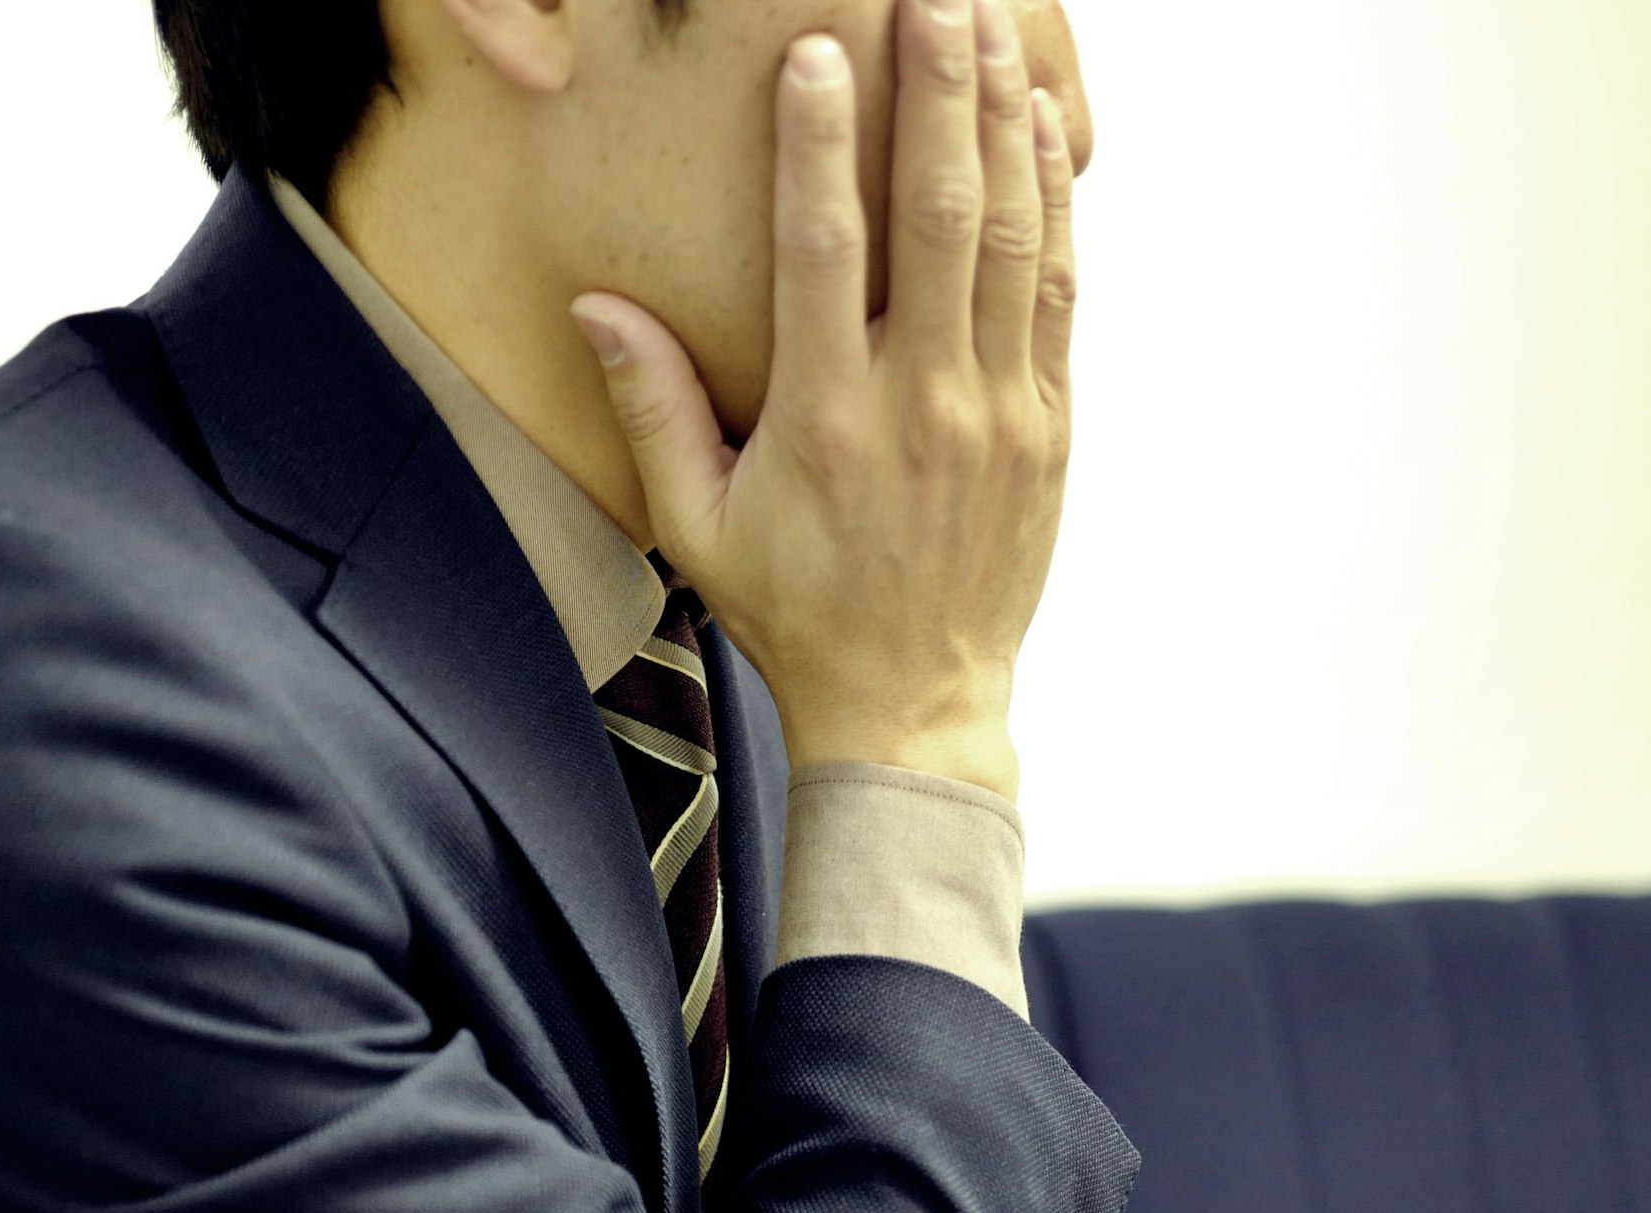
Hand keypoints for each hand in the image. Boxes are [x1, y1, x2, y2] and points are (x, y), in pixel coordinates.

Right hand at [571, 0, 1075, 799]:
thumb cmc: (797, 614)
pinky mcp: (1048, 426)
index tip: (818, 56)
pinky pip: (1054, 292)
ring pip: (1008, 238)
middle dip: (937, 92)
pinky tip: (1042, 126)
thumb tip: (597, 305)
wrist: (914, 707)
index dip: (820, 142)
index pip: (823, 250)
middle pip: (937, 216)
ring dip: (1002, 121)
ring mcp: (996, 412)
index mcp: (826, 419)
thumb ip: (653, 409)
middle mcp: (920, 403)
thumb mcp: (699, 527)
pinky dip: (1052, 203)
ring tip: (993, 23)